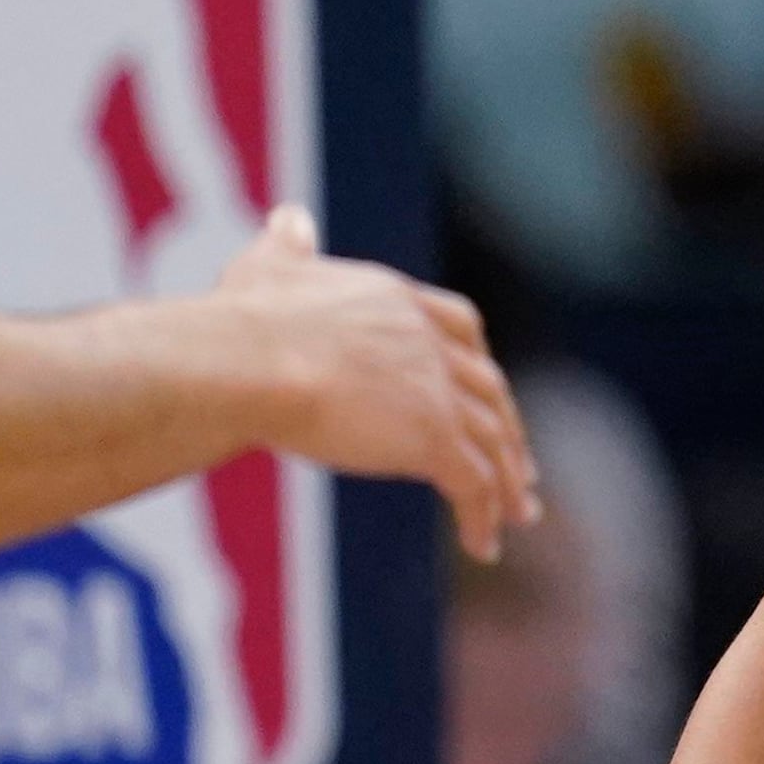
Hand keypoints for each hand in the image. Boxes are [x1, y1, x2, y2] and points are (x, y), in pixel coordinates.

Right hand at [211, 205, 539, 558]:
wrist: (247, 360)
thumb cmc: (242, 320)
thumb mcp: (268, 267)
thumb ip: (287, 245)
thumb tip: (290, 217)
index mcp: (396, 303)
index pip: (460, 328)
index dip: (475, 363)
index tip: (487, 389)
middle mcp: (428, 344)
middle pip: (488, 388)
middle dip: (507, 428)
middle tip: (520, 464)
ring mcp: (436, 391)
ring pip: (492, 441)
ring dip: (508, 482)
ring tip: (517, 515)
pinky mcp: (432, 439)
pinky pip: (472, 485)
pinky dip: (483, 516)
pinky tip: (482, 546)